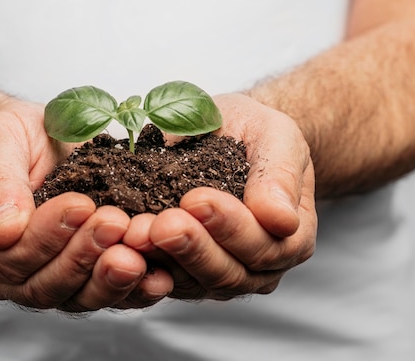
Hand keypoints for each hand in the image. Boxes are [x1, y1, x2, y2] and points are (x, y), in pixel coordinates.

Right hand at [0, 100, 171, 310]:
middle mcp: (7, 273)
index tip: (79, 204)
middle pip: (43, 285)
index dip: (44, 236)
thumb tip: (1, 234)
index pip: (6, 256)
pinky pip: (108, 294)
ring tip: (137, 252)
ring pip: (77, 297)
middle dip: (82, 255)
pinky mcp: (85, 278)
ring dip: (110, 278)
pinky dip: (134, 290)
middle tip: (114, 223)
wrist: (40, 139)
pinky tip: (157, 276)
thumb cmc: (12, 139)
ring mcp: (48, 279)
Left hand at [124, 93, 316, 299]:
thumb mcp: (276, 136)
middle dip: (191, 248)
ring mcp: (220, 273)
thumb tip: (281, 219)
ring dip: (162, 259)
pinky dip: (143, 263)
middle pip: (227, 272)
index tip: (196, 198)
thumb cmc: (255, 134)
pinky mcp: (184, 273)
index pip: (263, 244)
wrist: (230, 136)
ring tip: (136, 232)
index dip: (230, 227)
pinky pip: (164, 278)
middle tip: (162, 224)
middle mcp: (259, 266)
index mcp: (291, 237)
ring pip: (192, 281)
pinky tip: (123, 243)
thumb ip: (280, 174)